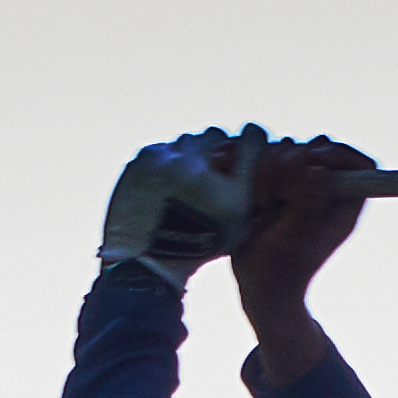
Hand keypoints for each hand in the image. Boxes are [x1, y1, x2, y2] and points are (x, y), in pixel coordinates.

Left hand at [98, 127, 267, 274]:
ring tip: (184, 183)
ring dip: (189, 156)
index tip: (247, 144)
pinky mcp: (142, 160)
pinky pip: (162, 150)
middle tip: (210, 171)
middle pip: (214, 134)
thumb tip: (255, 150)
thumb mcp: (239, 225)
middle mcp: (200, 169)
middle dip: (214, 150)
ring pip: (186, 141)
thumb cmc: (197, 248)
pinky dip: (165, 164)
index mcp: (230, 188)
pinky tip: (164, 187)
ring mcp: (167, 161)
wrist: (145, 263)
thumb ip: (251, 187)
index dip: (251, 138)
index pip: (252, 136)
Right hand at [230, 137, 377, 375]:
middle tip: (276, 197)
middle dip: (288, 164)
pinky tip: (226, 164)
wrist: (256, 286)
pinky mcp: (271, 181)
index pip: (359, 164)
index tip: (312, 158)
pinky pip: (259, 155)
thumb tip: (319, 170)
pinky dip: (242, 157)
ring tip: (259, 203)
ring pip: (284, 149)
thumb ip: (307, 206)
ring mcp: (297, 183)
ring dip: (264, 168)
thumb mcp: (294, 242)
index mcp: (342, 205)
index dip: (338, 154)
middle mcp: (322, 189)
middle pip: (314, 149)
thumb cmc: (281, 273)